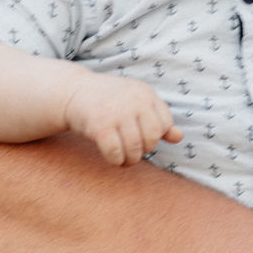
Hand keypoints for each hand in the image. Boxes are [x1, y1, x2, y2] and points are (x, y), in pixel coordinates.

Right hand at [63, 74, 177, 165]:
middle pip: (151, 138)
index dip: (155, 136)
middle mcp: (133, 100)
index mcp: (145, 93)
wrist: (74, 92)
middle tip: (133, 151)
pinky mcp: (99, 126)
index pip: (165, 123)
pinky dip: (115, 161)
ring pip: (134, 148)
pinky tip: (112, 158)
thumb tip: (179, 137)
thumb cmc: (109, 101)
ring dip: (130, 160)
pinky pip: (115, 153)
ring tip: (124, 159)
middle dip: (144, 150)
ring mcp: (116, 112)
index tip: (142, 138)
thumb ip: (158, 119)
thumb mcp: (136, 103)